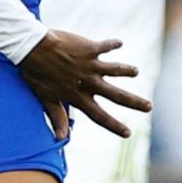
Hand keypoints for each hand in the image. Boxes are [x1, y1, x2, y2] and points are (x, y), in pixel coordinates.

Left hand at [18, 31, 152, 139]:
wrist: (32, 49)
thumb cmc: (37, 75)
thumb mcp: (46, 99)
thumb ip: (57, 117)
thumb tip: (61, 139)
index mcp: (78, 96)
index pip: (99, 115)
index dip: (114, 125)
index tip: (128, 133)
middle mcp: (88, 82)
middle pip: (116, 95)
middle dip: (134, 102)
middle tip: (149, 107)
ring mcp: (90, 65)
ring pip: (115, 69)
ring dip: (126, 70)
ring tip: (135, 71)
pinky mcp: (89, 49)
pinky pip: (106, 46)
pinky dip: (113, 44)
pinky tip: (119, 43)